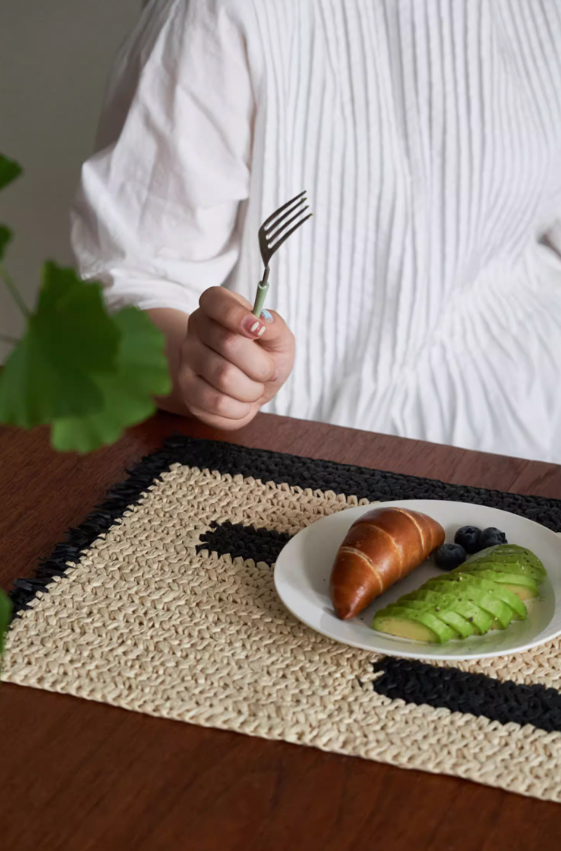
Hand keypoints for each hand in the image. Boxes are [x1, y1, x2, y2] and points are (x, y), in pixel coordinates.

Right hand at [179, 287, 294, 429]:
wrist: (250, 388)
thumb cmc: (264, 356)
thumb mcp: (278, 338)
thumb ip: (275, 326)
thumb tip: (262, 323)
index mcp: (216, 306)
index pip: (215, 300)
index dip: (237, 315)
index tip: (258, 330)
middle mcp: (195, 330)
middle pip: (228, 343)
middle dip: (261, 365)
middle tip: (268, 371)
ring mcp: (186, 360)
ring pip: (224, 377)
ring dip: (252, 389)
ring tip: (255, 388)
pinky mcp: (186, 391)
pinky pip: (217, 403)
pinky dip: (240, 408)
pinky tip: (242, 401)